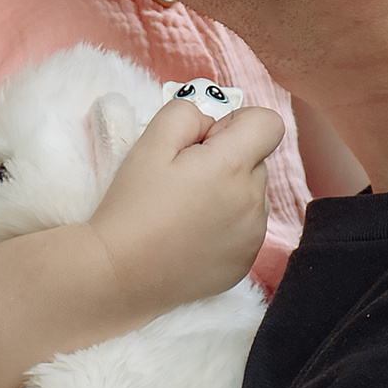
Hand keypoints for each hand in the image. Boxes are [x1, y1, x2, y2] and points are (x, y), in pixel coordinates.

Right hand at [87, 98, 282, 319]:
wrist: (119, 274)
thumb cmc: (132, 207)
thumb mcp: (150, 143)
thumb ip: (188, 113)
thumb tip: (212, 121)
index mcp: (233, 167)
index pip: (268, 123)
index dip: (237, 123)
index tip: (204, 142)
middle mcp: (253, 202)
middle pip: (255, 159)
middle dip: (226, 159)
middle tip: (181, 179)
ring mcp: (252, 237)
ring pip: (250, 194)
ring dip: (226, 192)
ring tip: (183, 210)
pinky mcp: (244, 262)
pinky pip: (245, 228)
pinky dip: (224, 225)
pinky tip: (188, 234)